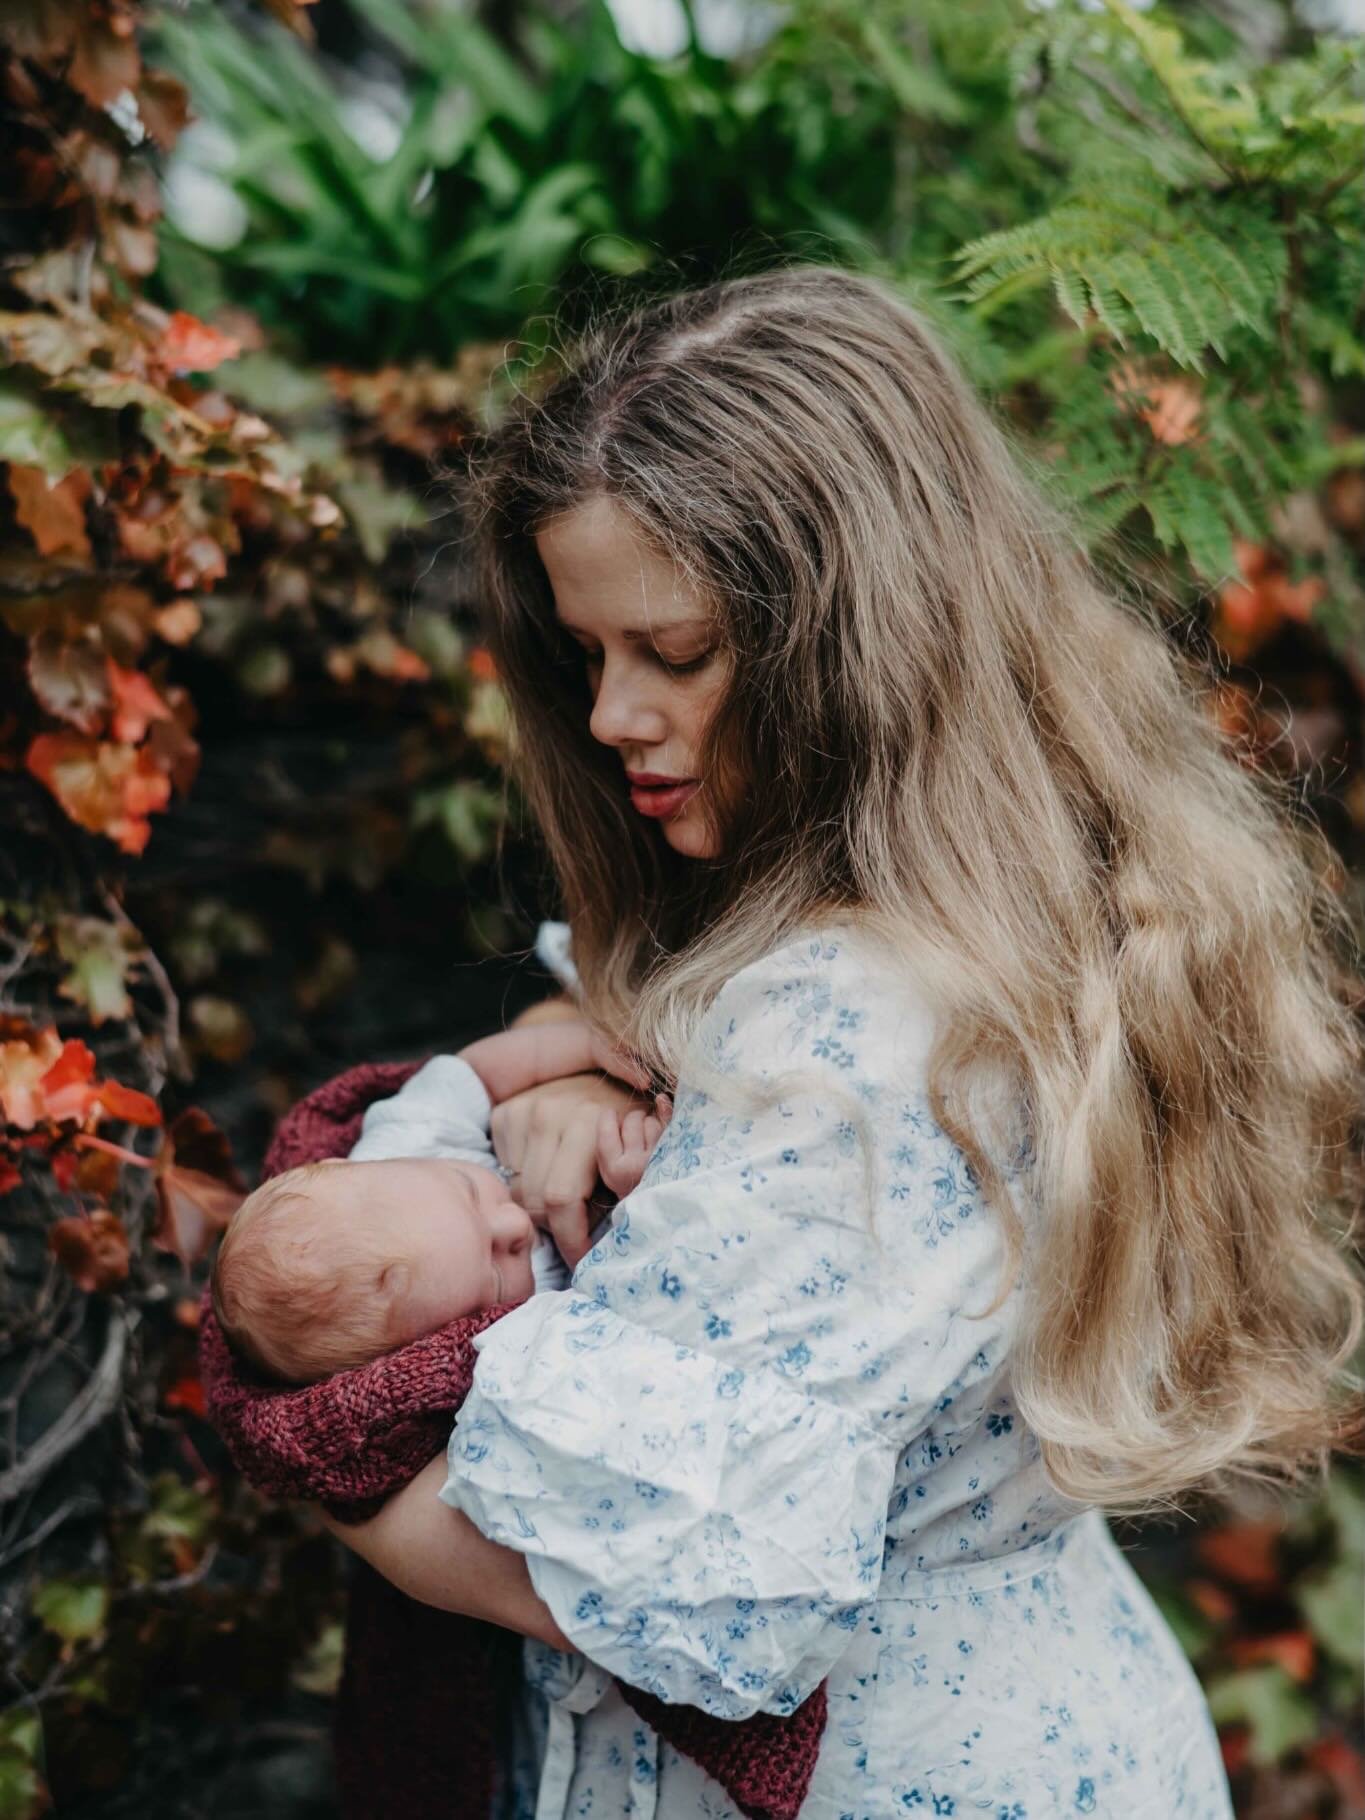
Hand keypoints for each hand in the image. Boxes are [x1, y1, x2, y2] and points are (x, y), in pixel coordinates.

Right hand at [491, 1072, 650, 1267]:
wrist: (590, 1059)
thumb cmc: (627, 1108)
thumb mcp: (645, 1132)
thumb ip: (631, 1173)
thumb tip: (630, 1221)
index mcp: (589, 1123)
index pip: (562, 1200)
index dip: (570, 1239)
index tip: (581, 1259)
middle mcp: (551, 1115)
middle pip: (535, 1201)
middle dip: (554, 1228)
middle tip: (574, 1233)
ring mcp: (525, 1112)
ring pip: (518, 1189)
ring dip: (539, 1206)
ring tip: (565, 1201)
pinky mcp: (506, 1114)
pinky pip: (506, 1168)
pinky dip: (524, 1179)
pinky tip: (547, 1170)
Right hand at [597, 1099, 671, 1200]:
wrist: (656, 1203)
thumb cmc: (628, 1180)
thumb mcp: (611, 1166)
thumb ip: (610, 1135)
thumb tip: (622, 1104)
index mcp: (614, 1169)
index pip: (606, 1129)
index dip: (609, 1117)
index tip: (612, 1117)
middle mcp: (636, 1164)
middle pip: (631, 1120)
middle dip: (633, 1120)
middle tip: (634, 1131)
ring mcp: (658, 1159)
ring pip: (651, 1121)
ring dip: (649, 1123)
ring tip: (648, 1137)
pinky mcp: (676, 1155)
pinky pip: (669, 1122)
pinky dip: (665, 1114)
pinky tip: (663, 1111)